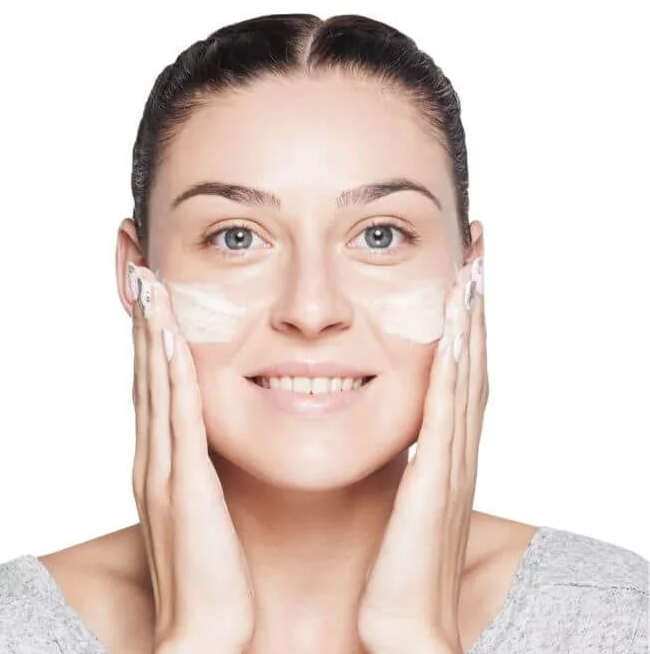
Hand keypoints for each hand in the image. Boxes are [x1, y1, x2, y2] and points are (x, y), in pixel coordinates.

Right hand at [129, 264, 254, 653]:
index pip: (156, 388)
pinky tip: (172, 339)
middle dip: (145, 324)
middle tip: (144, 275)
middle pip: (147, 376)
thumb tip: (226, 444)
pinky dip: (171, 375)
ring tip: (151, 287)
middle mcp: (155, 459)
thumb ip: (211, 472)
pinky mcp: (185, 486)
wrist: (208, 630)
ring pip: (155, 387)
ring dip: (152, 334)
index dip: (153, 340)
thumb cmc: (218, 573)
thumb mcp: (210, 508)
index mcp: (164, 463)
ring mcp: (164, 471)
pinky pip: (178, 419)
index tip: (157, 299)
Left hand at [357, 259, 486, 653]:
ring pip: (467, 376)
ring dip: (470, 321)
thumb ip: (399, 459)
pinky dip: (453, 370)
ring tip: (472, 267)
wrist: (403, 630)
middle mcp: (455, 448)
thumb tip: (385, 426)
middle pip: (472, 358)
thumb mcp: (397, 499)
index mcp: (443, 449)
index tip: (460, 268)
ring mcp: (451, 464)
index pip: (457, 367)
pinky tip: (453, 332)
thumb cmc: (393, 569)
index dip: (462, 317)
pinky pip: (446, 415)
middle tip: (477, 246)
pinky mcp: (433, 485)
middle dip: (475, 301)